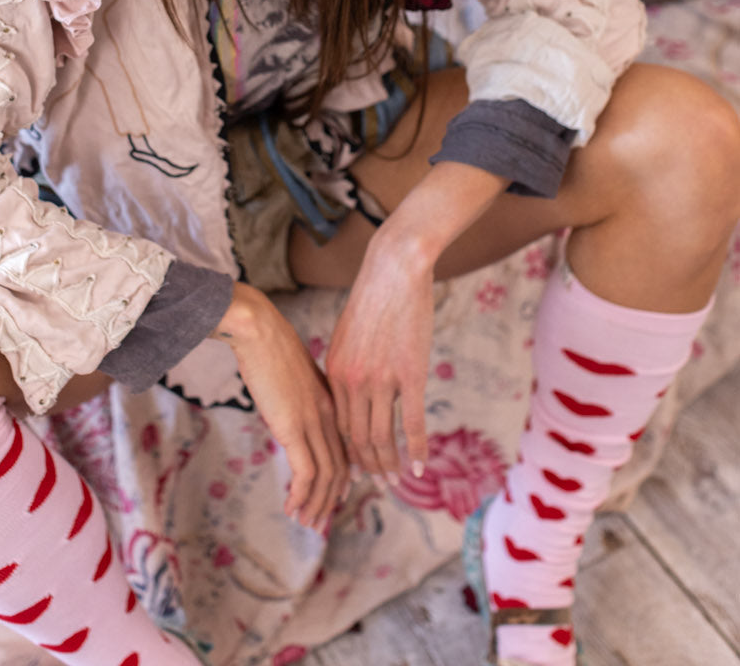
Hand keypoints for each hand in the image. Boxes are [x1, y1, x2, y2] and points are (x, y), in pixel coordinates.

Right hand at [213, 283, 347, 529]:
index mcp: (332, 400)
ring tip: (305, 522)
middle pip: (341, 467)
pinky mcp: (294, 427)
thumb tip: (292, 407)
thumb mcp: (294, 374)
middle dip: (332, 498)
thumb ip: (301, 395)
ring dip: (317, 504)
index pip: (346, 447)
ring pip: (327, 475)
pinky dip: (302, 495)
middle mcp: (329, 414)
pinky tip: (292, 508)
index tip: (336, 496)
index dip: (343, 476)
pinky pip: (306, 473)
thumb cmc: (270, 346)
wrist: (259, 330)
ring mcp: (313, 421)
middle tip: (320, 521)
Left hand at [325, 162, 504, 480]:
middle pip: (356, 437)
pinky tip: (418, 465)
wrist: (393, 270)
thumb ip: (346, 364)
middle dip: (366, 465)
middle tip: (376, 483)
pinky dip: (414, 448)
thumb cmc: (373, 296)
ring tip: (395, 480)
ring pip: (381, 435)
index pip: (336, 424)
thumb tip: (348, 390)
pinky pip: (411, 422)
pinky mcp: (410, 374)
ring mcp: (381, 379)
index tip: (353, 467)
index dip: (345, 451)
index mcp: (334, 370)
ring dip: (388, 463)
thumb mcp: (347, 332)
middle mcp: (352, 380)